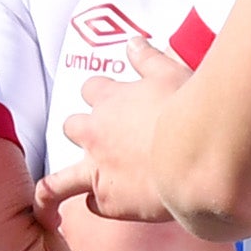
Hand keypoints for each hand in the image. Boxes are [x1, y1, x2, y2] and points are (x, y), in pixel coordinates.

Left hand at [45, 41, 191, 223]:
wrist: (198, 155)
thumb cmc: (189, 110)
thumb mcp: (170, 73)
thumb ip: (148, 58)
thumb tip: (133, 42)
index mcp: (111, 98)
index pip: (91, 89)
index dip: (101, 96)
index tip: (115, 102)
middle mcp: (95, 133)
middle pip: (71, 127)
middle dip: (83, 131)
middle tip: (102, 141)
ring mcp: (97, 168)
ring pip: (57, 181)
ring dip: (57, 185)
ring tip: (52, 197)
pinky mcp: (109, 199)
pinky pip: (89, 205)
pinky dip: (98, 204)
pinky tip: (112, 207)